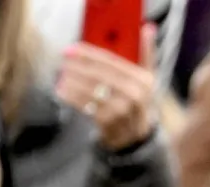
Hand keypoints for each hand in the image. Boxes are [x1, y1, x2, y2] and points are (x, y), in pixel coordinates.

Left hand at [56, 27, 158, 151]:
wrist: (135, 135)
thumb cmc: (136, 99)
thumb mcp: (146, 78)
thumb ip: (146, 54)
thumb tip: (148, 29)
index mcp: (144, 80)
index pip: (111, 61)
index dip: (89, 53)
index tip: (72, 48)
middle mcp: (136, 95)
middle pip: (99, 74)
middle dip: (77, 66)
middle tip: (62, 60)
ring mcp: (123, 109)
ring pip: (90, 89)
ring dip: (71, 80)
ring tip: (61, 75)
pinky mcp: (110, 121)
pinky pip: (86, 104)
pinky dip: (71, 96)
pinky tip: (62, 90)